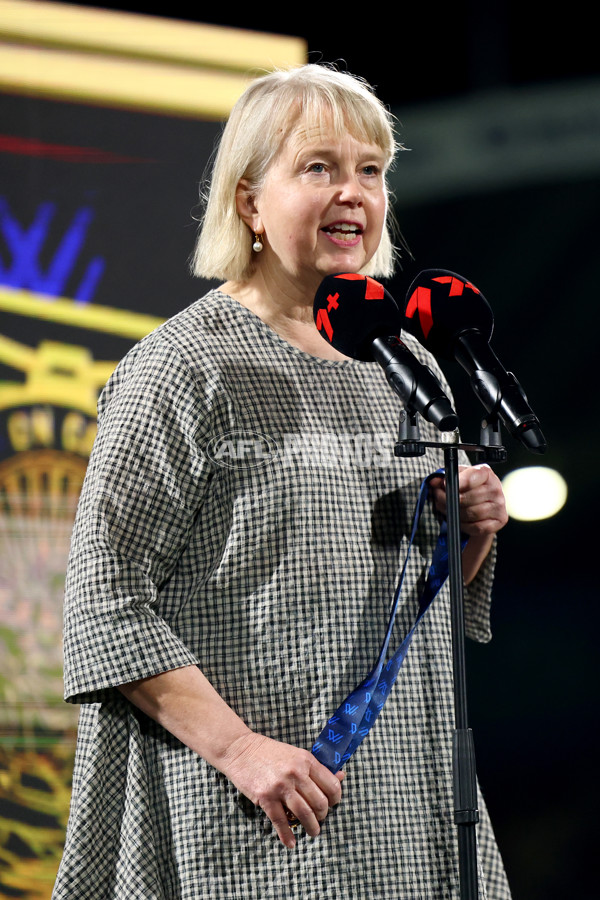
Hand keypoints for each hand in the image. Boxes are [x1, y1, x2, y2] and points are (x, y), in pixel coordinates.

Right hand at [222, 732, 343, 848]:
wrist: (241, 749)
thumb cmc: (270, 752)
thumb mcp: (297, 754)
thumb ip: (318, 767)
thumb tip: (341, 776)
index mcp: (306, 760)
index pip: (331, 785)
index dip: (335, 799)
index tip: (332, 804)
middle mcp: (296, 773)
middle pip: (320, 803)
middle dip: (323, 815)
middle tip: (320, 818)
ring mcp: (281, 786)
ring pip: (305, 814)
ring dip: (312, 827)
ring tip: (313, 832)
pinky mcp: (266, 798)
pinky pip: (281, 822)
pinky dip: (287, 836)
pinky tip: (291, 843)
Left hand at [429, 464, 507, 583]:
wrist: (482, 506)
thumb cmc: (468, 489)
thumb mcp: (456, 479)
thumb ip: (444, 478)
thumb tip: (434, 481)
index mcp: (485, 473)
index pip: (473, 476)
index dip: (458, 482)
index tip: (445, 485)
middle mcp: (496, 488)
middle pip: (469, 497)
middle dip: (449, 500)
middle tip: (438, 499)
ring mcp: (500, 505)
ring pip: (472, 513)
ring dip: (455, 514)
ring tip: (446, 510)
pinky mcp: (499, 521)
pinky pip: (477, 527)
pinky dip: (465, 525)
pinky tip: (459, 521)